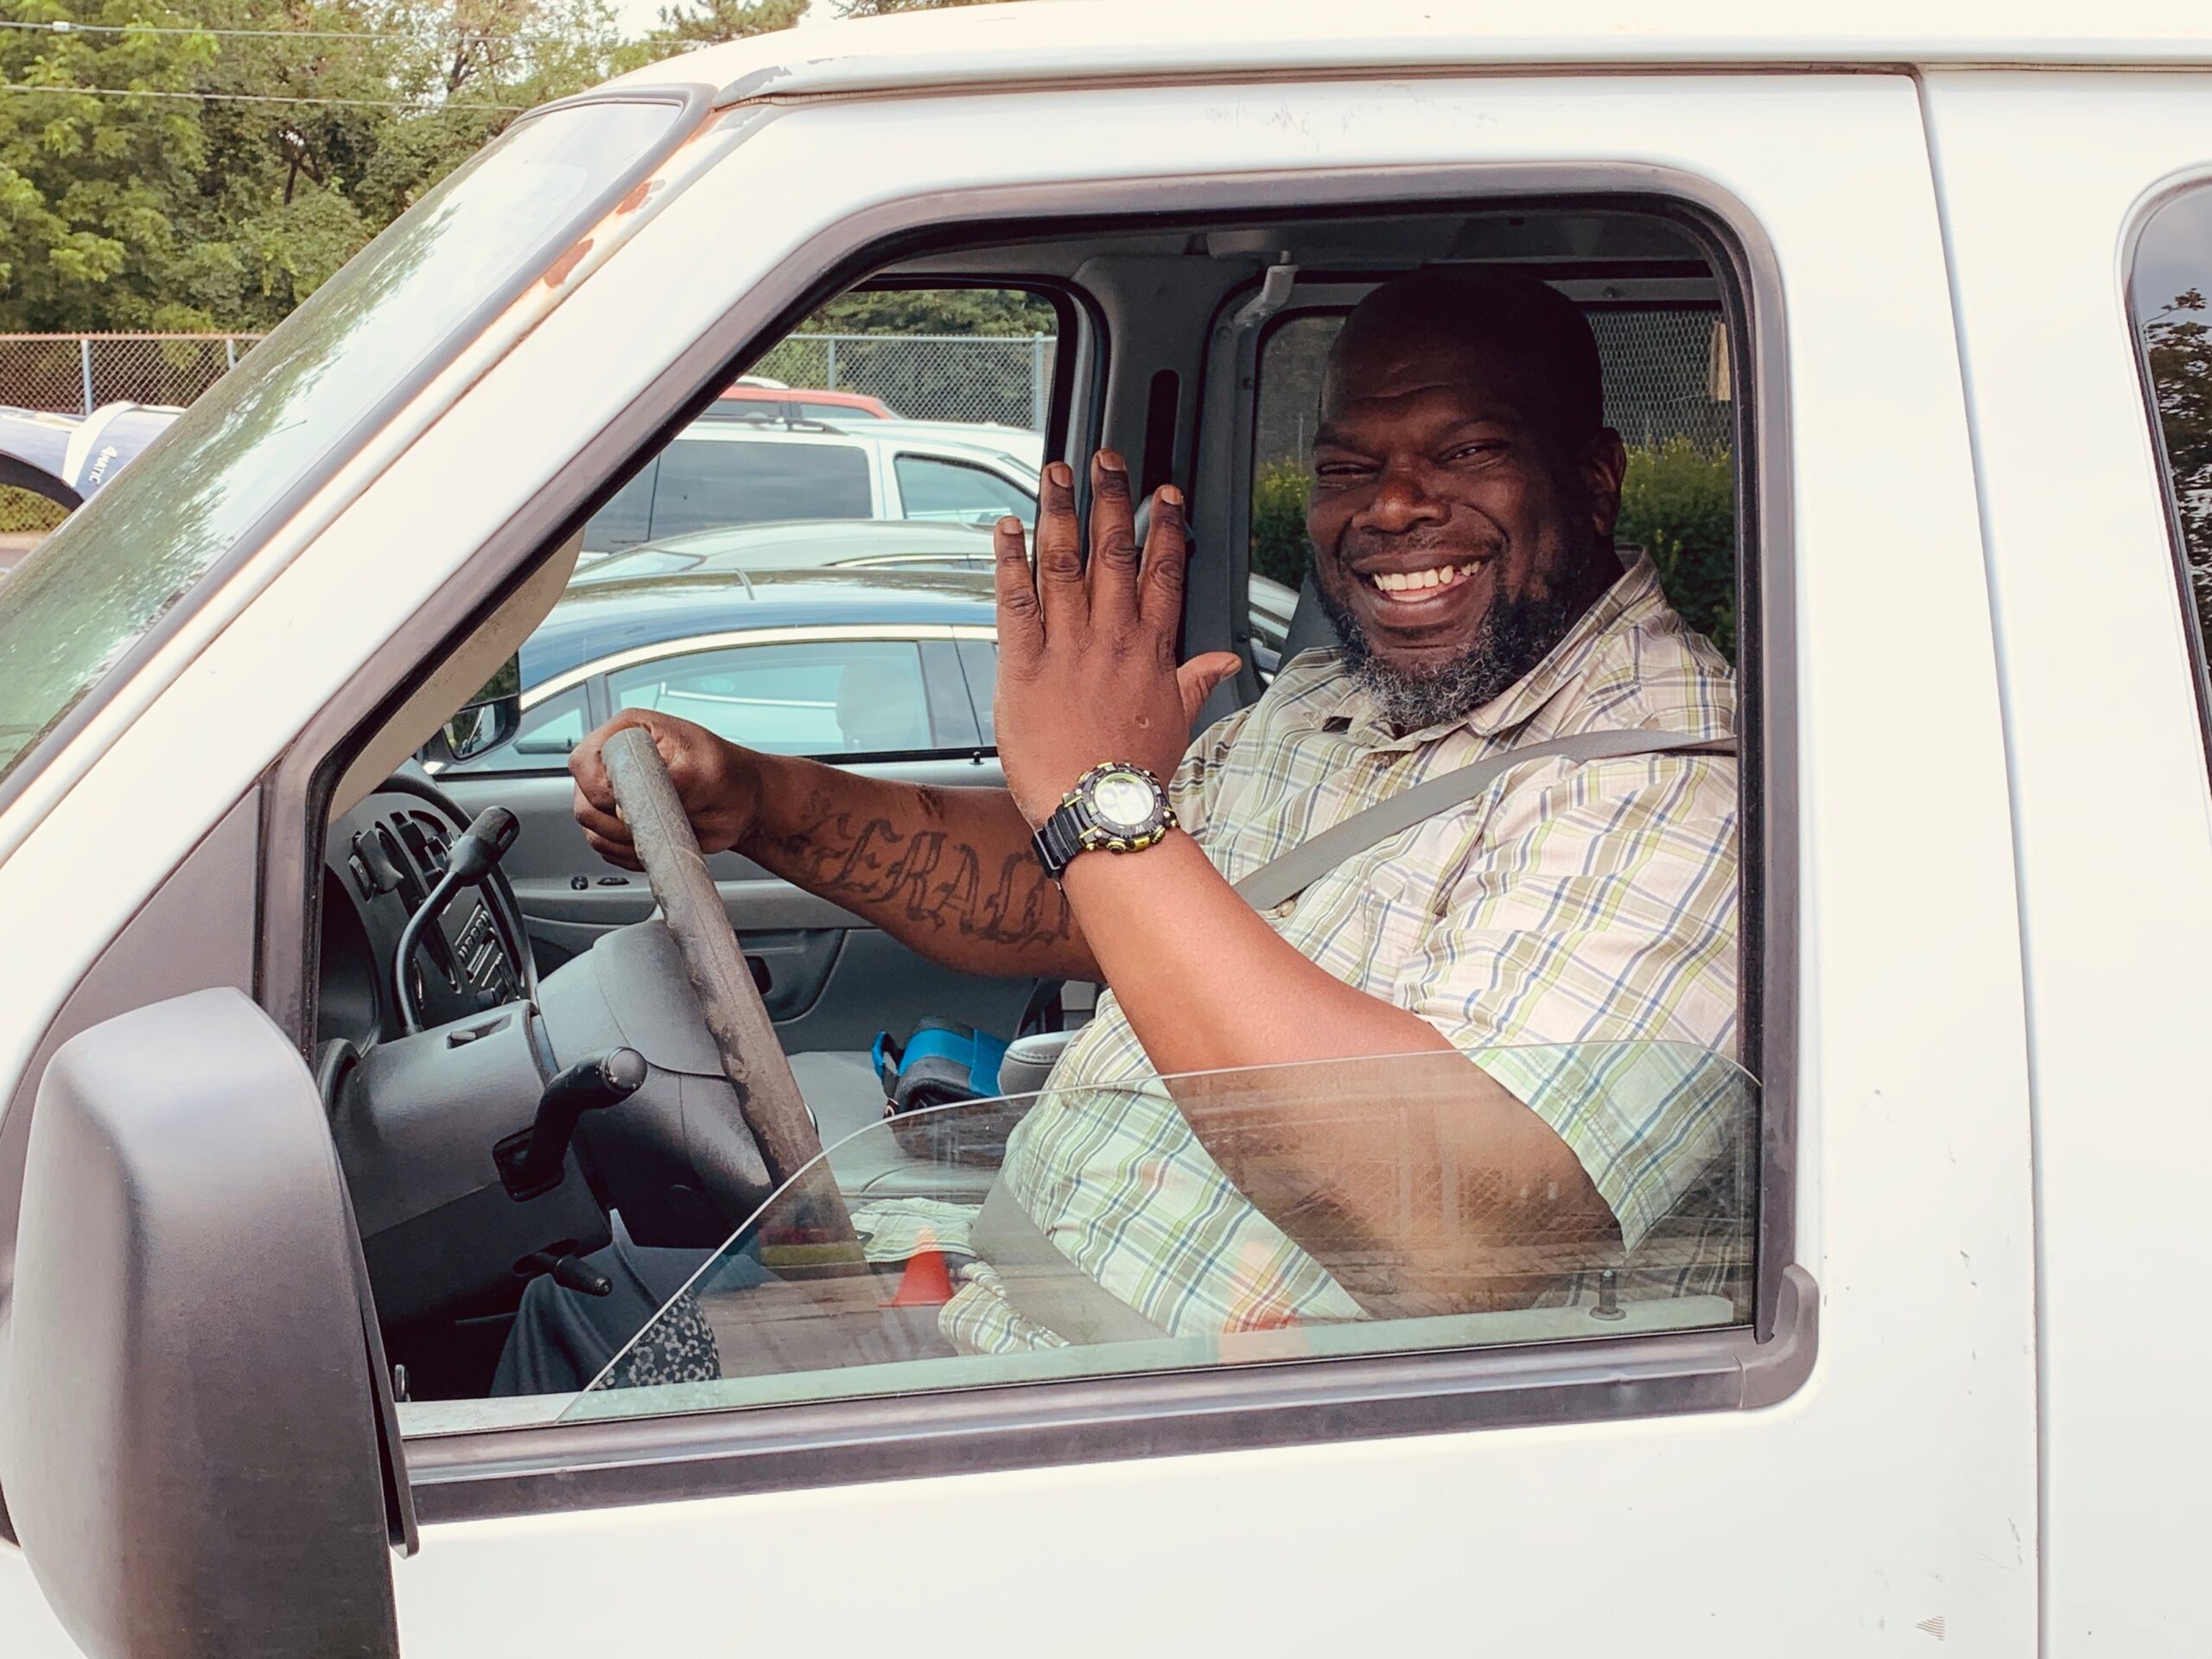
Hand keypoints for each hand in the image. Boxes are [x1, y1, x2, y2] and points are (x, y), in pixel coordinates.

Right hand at [569, 709, 763, 870]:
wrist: (744, 805)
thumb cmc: (730, 777)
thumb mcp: (705, 770)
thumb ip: (666, 780)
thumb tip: (631, 803)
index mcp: (629, 732)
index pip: (585, 761)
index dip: (602, 789)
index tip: (634, 803)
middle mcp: (615, 762)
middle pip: (583, 800)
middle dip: (616, 822)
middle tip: (654, 822)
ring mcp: (615, 794)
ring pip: (591, 828)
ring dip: (623, 842)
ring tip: (662, 832)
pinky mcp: (620, 823)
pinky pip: (606, 847)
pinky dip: (628, 854)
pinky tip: (657, 843)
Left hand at [993, 452, 1241, 825]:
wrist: (1100, 810)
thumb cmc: (1134, 774)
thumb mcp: (1177, 723)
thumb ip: (1197, 680)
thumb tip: (1225, 660)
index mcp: (1149, 651)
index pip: (1163, 573)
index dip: (1165, 528)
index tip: (1166, 495)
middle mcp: (1111, 638)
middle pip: (1115, 554)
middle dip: (1112, 501)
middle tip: (1108, 461)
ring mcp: (1068, 647)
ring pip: (1065, 563)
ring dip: (1060, 513)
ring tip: (1058, 474)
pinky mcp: (1024, 663)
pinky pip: (1015, 600)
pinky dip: (1010, 560)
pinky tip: (1006, 528)